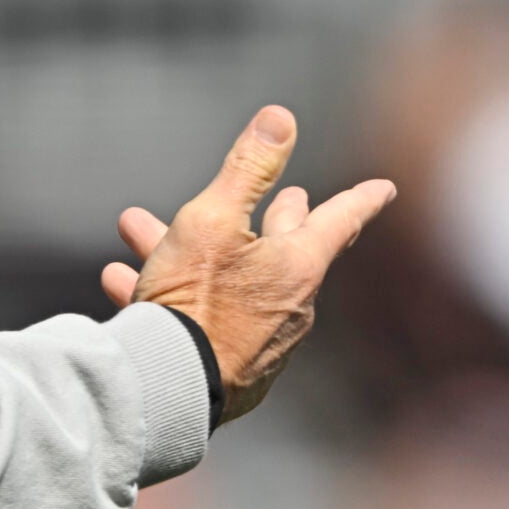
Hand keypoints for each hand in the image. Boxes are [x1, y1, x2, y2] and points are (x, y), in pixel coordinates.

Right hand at [100, 105, 394, 424]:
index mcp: (298, 265)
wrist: (168, 390)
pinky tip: (123, 283)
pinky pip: (206, 319)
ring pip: (233, 281)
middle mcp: (291, 306)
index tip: (385, 189)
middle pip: (290, 251)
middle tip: (289, 201)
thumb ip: (247, 169)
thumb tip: (281, 118)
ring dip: (194, 252)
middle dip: (280, 220)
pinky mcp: (231, 372)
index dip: (362, 198)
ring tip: (142, 229)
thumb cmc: (193, 299)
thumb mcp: (212, 220)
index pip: (341, 219)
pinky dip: (174, 295)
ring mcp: (263, 343)